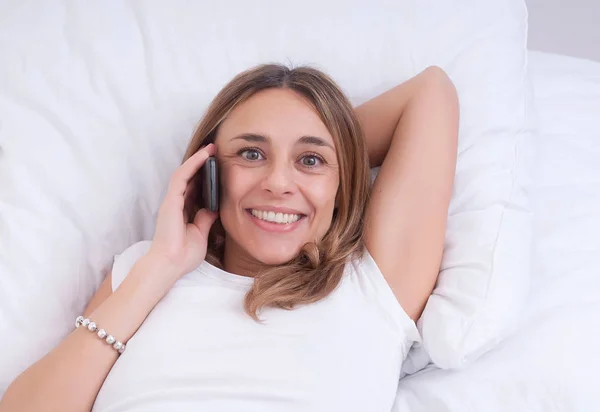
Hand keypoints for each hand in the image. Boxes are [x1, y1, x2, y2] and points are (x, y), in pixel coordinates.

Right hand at [147, 143, 218, 284]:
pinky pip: (181, 177)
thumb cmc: (183, 255)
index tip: (217, 167)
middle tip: (216, 151)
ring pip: (184, 173)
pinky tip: (204, 156)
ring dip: (197, 159)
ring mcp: (172, 201)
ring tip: (211, 148)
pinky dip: (192, 165)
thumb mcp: (200, 233)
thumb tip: (214, 208)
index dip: (204, 176)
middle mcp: (176, 203)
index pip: (194, 188)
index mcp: (182, 211)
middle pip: (189, 178)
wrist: (171, 265)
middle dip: (201, 164)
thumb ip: (205, 219)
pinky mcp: (171, 200)